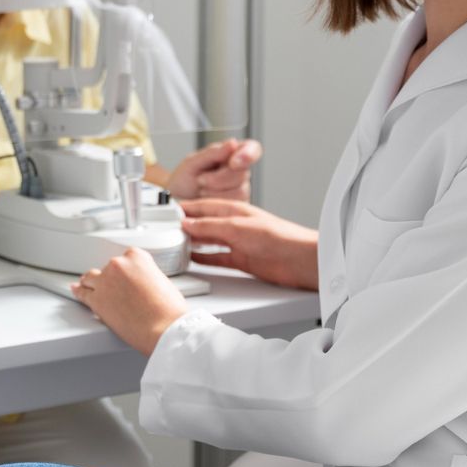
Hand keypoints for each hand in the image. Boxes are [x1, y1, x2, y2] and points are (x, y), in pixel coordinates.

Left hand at [71, 248, 189, 355]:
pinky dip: (79, 291)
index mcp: (137, 257)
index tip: (128, 277)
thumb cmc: (169, 310)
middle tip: (119, 290)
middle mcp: (118, 265)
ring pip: (91, 277)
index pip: (126, 257)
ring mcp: (105, 281)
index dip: (127, 270)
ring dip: (93, 282)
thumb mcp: (163, 282)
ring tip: (91, 286)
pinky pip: (83, 293)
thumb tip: (143, 284)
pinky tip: (77, 290)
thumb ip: (148, 277)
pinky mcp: (96, 300)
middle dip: (112, 278)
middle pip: (109, 267)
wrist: (164, 328)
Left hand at [163, 138, 262, 200]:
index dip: (247, 155)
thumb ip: (213, 153)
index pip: (252, 148)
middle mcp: (240, 171)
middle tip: (201, 179)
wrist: (176, 199)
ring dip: (215, 192)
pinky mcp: (238, 206)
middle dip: (218, 179)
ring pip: (239, 191)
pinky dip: (216, 204)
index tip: (233, 163)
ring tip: (202, 189)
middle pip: (242, 173)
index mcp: (232, 153)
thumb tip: (232, 143)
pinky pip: (234, 206)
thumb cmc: (185, 178)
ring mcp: (241, 189)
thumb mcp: (193, 162)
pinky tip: (207, 200)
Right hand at [180, 199, 319, 291]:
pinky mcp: (242, 260)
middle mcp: (234, 225)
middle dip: (185, 226)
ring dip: (193, 242)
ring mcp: (238, 243)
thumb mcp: (237, 227)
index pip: (203, 207)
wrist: (300, 260)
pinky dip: (204, 258)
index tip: (167, 213)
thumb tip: (188, 223)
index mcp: (234, 210)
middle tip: (166, 230)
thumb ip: (211, 226)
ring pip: (209, 241)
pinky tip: (194, 259)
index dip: (185, 209)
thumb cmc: (278, 236)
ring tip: (175, 244)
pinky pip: (217, 258)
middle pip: (204, 224)